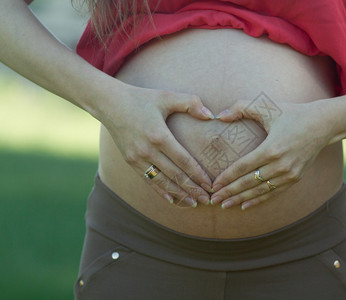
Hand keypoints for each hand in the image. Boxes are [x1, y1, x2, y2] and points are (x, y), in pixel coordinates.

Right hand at [100, 84, 214, 206]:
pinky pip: (148, 180)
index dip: (198, 174)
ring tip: (193, 203)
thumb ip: (191, 103)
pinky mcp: (130, 161)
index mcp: (159, 135)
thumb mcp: (167, 96)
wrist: (109, 104)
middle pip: (174, 175)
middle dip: (192, 189)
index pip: (183, 160)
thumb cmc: (142, 98)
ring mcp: (137, 158)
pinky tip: (172, 200)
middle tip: (207, 199)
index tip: (210, 184)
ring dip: (178, 194)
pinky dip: (160, 191)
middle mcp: (147, 150)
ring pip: (161, 182)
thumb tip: (210, 115)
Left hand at [210, 99, 334, 209]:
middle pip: (249, 182)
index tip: (213, 185)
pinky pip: (273, 192)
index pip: (243, 167)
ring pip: (260, 191)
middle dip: (230, 192)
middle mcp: (281, 165)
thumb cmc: (292, 113)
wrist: (323, 124)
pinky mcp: (295, 178)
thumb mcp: (267, 106)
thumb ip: (241, 107)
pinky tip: (245, 205)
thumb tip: (219, 116)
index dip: (227, 177)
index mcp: (272, 148)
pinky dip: (259, 200)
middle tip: (214, 200)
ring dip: (241, 199)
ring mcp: (290, 174)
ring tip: (225, 205)